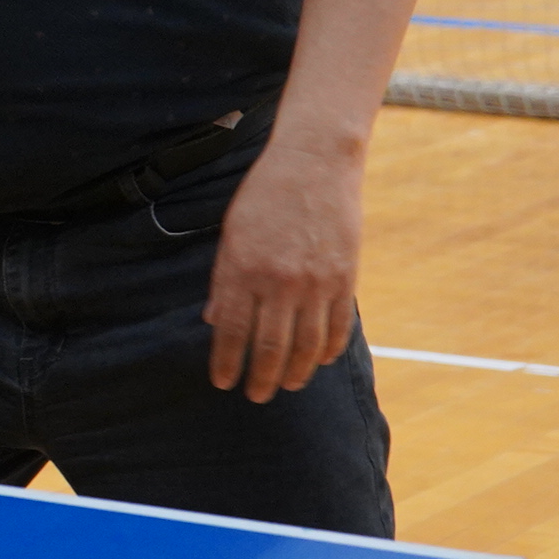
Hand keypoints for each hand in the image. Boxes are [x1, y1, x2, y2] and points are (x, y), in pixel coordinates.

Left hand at [203, 142, 363, 402]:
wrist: (314, 161)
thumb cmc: (265, 194)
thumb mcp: (232, 231)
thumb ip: (225, 279)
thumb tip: (214, 321)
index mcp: (243, 268)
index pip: (232, 331)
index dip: (226, 362)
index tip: (222, 382)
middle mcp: (278, 280)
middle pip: (269, 347)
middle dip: (260, 378)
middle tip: (255, 396)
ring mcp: (314, 282)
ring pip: (306, 346)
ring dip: (296, 372)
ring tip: (287, 386)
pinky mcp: (343, 278)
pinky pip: (338, 327)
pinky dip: (329, 350)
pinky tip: (321, 361)